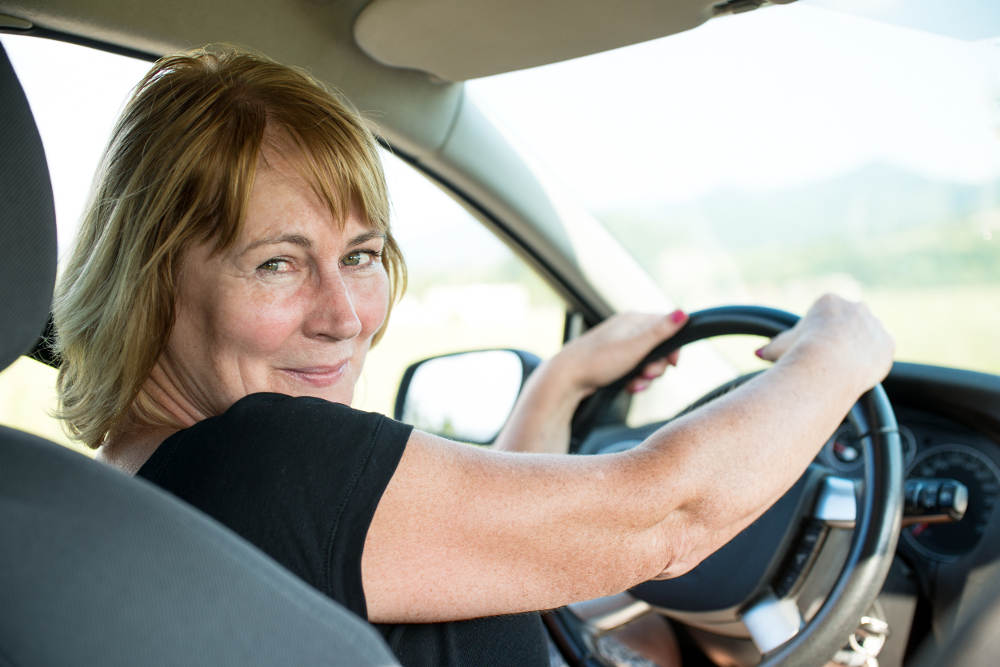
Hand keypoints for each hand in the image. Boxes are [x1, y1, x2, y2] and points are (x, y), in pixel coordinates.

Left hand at [550, 309, 687, 396]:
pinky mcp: (612, 360)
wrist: (566, 378)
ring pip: (646, 361)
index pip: (667, 326)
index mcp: (633, 320)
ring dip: (645, 377)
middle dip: (657, 367)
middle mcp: (626, 329)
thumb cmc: (598, 361)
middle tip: (647, 375)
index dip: (673, 347)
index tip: (672, 364)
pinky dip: (634, 380)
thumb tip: (683, 312)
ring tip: (635, 385)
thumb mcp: (635, 347)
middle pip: (658, 347)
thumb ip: (660, 332)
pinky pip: (633, 369)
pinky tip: (628, 387)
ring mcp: (618, 345)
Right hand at [755, 294, 894, 392]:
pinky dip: (872, 361)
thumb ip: (772, 347)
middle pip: (849, 322)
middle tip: (828, 360)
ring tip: (843, 369)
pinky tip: (858, 373)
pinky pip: (881, 352)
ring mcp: (874, 325)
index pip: (826, 316)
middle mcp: (855, 307)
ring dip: (858, 349)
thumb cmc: (800, 351)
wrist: (828, 363)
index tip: (811, 350)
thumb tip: (758, 353)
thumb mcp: (781, 347)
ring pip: (867, 336)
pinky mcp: (887, 343)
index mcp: (829, 301)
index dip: (817, 335)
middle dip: (841, 339)